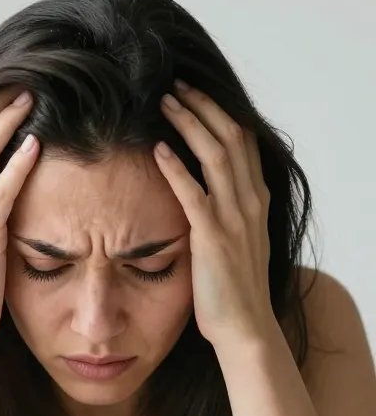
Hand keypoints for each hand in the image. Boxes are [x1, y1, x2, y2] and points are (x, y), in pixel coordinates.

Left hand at [154, 81, 276, 350]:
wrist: (245, 328)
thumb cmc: (234, 291)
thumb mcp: (237, 242)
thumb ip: (225, 214)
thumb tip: (202, 195)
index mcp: (255, 201)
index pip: (243, 142)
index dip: (220, 113)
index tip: (195, 94)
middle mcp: (250, 203)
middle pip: (231, 136)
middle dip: (203, 106)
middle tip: (175, 86)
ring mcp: (234, 218)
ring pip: (216, 154)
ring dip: (190, 123)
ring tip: (164, 103)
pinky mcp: (213, 238)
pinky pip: (194, 193)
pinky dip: (177, 168)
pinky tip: (159, 149)